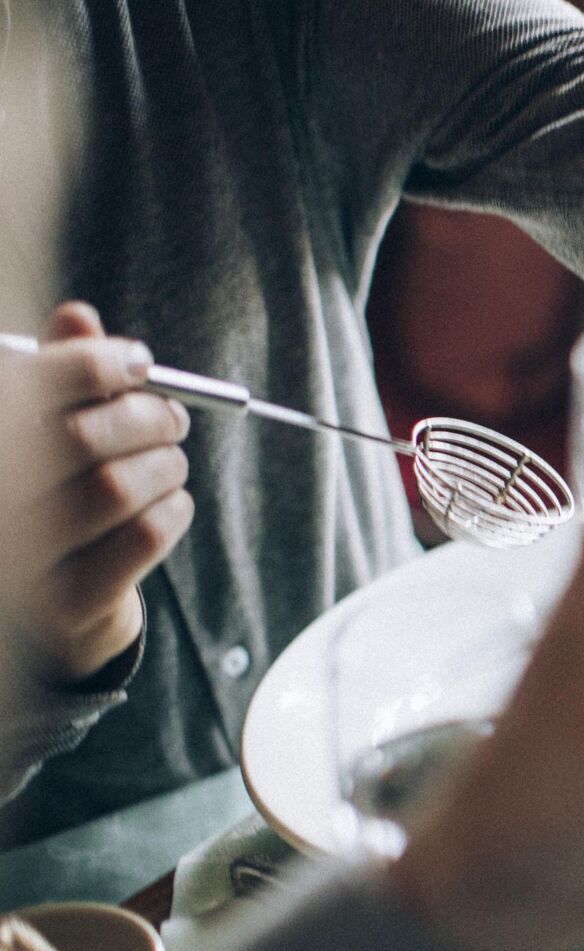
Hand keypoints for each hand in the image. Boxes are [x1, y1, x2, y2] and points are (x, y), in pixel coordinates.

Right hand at [2, 303, 192, 683]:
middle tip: (175, 418)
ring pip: (117, 488)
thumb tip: (78, 317)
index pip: (31, 386)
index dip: (95, 363)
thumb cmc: (49, 499)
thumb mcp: (43, 434)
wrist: (45, 609)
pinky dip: (173, 509)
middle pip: (78, 438)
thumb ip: (58, 376)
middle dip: (146, 417)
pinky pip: (143, 535)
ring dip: (165, 467)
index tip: (140, 363)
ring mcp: (17, 561)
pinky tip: (171, 504)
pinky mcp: (61, 605)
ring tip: (170, 466)